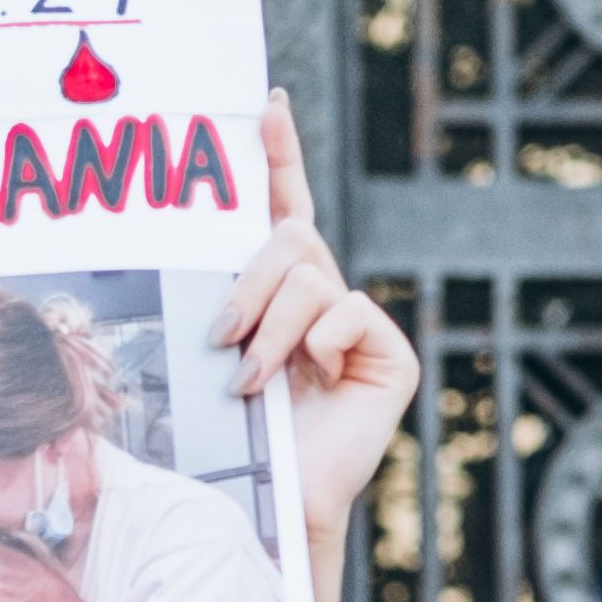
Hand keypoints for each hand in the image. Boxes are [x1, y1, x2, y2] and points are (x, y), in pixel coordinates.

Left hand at [214, 98, 416, 561]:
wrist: (273, 498)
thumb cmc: (233, 434)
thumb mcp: (218, 352)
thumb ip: (224, 300)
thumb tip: (210, 254)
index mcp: (283, 292)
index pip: (284, 208)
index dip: (280, 154)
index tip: (266, 103)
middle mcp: (326, 298)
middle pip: (291, 239)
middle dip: (248, 284)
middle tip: (222, 337)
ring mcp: (361, 324)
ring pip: (309, 277)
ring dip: (269, 329)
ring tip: (251, 380)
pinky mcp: (391, 353)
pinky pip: (347, 312)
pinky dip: (318, 345)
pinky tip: (314, 380)